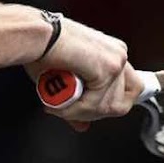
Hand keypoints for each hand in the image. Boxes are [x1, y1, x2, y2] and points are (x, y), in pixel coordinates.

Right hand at [25, 20, 143, 131]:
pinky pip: (94, 104)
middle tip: (68, 110)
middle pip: (123, 103)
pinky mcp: (108, 68)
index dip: (106, 107)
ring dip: (79, 112)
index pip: (128, 92)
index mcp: (113, 54)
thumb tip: (83, 126)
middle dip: (93, 113)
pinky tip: (58, 101)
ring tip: (58, 104)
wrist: (35, 35)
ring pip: (107, 107)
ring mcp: (116, 61)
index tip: (85, 109)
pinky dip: (73, 109)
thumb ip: (79, 105)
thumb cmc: (44, 50)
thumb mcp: (66, 81)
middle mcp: (119, 55)